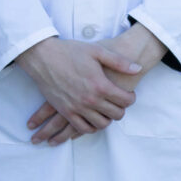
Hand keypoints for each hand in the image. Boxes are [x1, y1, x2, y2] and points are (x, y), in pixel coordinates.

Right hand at [19, 33, 139, 146]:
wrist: (43, 56)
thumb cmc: (70, 51)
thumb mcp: (97, 51)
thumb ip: (119, 62)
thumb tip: (137, 68)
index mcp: (100, 85)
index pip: (125, 100)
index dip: (131, 98)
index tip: (129, 95)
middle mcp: (90, 100)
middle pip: (115, 115)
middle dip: (121, 109)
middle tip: (119, 103)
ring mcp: (77, 108)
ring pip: (101, 124)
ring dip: (107, 119)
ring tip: (107, 111)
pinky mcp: (65, 111)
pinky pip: (82, 128)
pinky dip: (91, 127)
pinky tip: (93, 120)